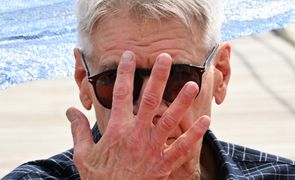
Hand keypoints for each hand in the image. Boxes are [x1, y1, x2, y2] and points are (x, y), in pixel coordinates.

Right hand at [66, 51, 209, 178]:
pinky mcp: (163, 163)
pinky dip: (194, 134)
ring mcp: (152, 148)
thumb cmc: (98, 178)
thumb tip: (70, 110)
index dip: (124, 73)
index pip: (119, 94)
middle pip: (149, 100)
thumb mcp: (83, 155)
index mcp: (117, 130)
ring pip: (169, 119)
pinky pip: (182, 147)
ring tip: (192, 84)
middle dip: (158, 77)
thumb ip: (77, 130)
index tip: (129, 56)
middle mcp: (136, 134)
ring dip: (181, 101)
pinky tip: (205, 121)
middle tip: (166, 58)